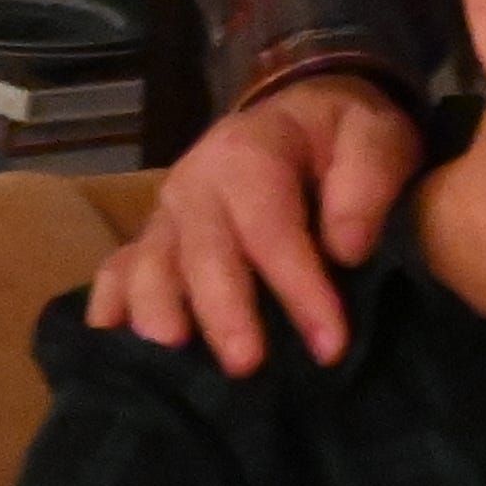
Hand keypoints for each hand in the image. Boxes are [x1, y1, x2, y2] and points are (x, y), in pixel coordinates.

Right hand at [85, 72, 419, 370]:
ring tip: (171, 352)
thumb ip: (368, 182)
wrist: (306, 118)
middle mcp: (198, 183)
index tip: (329, 344)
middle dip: (223, 310)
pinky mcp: (156, 239)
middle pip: (202, 250)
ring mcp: (169, 213)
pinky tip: (109, 337)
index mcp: (251, 152)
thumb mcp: (377, 137)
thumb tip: (346, 248)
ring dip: (156, 307)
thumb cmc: (342, 138)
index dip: (298, 286)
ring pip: (150, 261)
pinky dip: (110, 300)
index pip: (270, 226)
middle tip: (246, 366)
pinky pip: (118, 267)